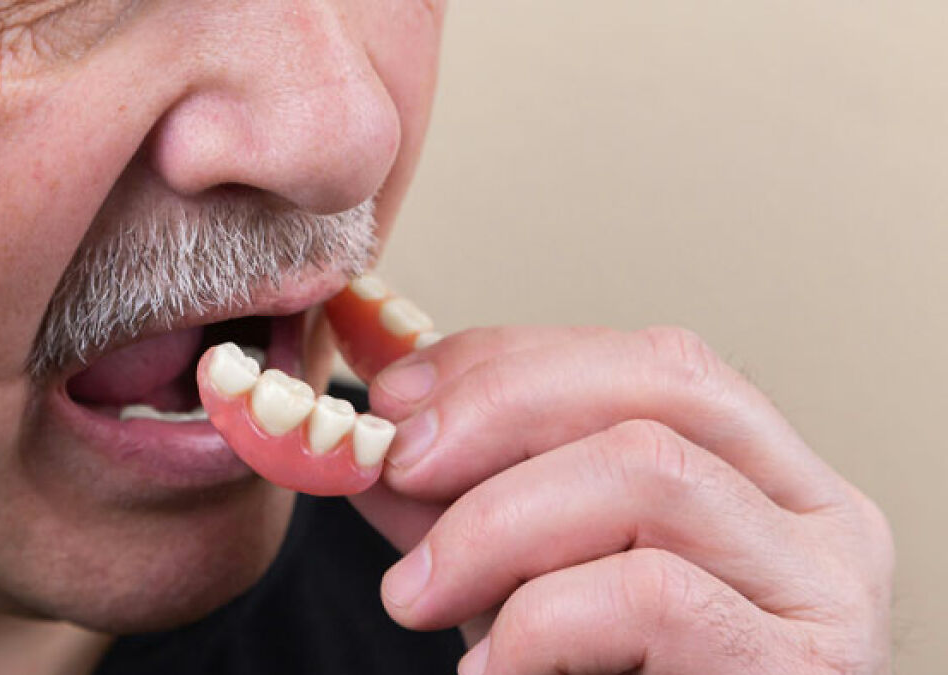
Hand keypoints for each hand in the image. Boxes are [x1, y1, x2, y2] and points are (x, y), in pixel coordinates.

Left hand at [350, 326, 892, 673]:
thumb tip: (382, 431)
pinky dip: (539, 624)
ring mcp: (822, 590)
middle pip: (659, 383)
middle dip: (498, 409)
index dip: (507, 361)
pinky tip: (493, 672)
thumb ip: (472, 501)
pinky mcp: (803, 670)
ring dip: (496, 524)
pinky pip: (649, 595)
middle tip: (397, 464)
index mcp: (759, 471)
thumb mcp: (530, 574)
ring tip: (419, 595)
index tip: (397, 400)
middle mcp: (816, 513)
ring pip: (648, 472)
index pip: (642, 359)